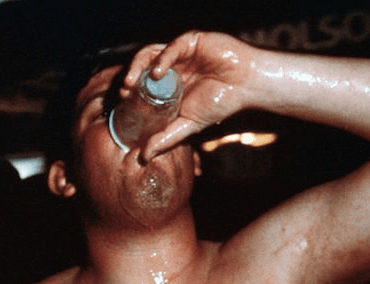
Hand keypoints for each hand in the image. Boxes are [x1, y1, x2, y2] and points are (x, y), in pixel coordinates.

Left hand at [122, 31, 255, 160]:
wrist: (247, 87)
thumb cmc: (221, 103)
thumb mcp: (188, 125)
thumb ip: (166, 139)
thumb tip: (144, 157)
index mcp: (167, 84)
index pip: (141, 84)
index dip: (130, 91)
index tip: (122, 101)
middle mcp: (171, 67)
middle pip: (141, 67)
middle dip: (130, 77)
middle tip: (124, 91)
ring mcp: (179, 54)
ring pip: (151, 54)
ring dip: (138, 66)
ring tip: (132, 81)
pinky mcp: (191, 41)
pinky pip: (171, 47)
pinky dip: (162, 58)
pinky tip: (158, 72)